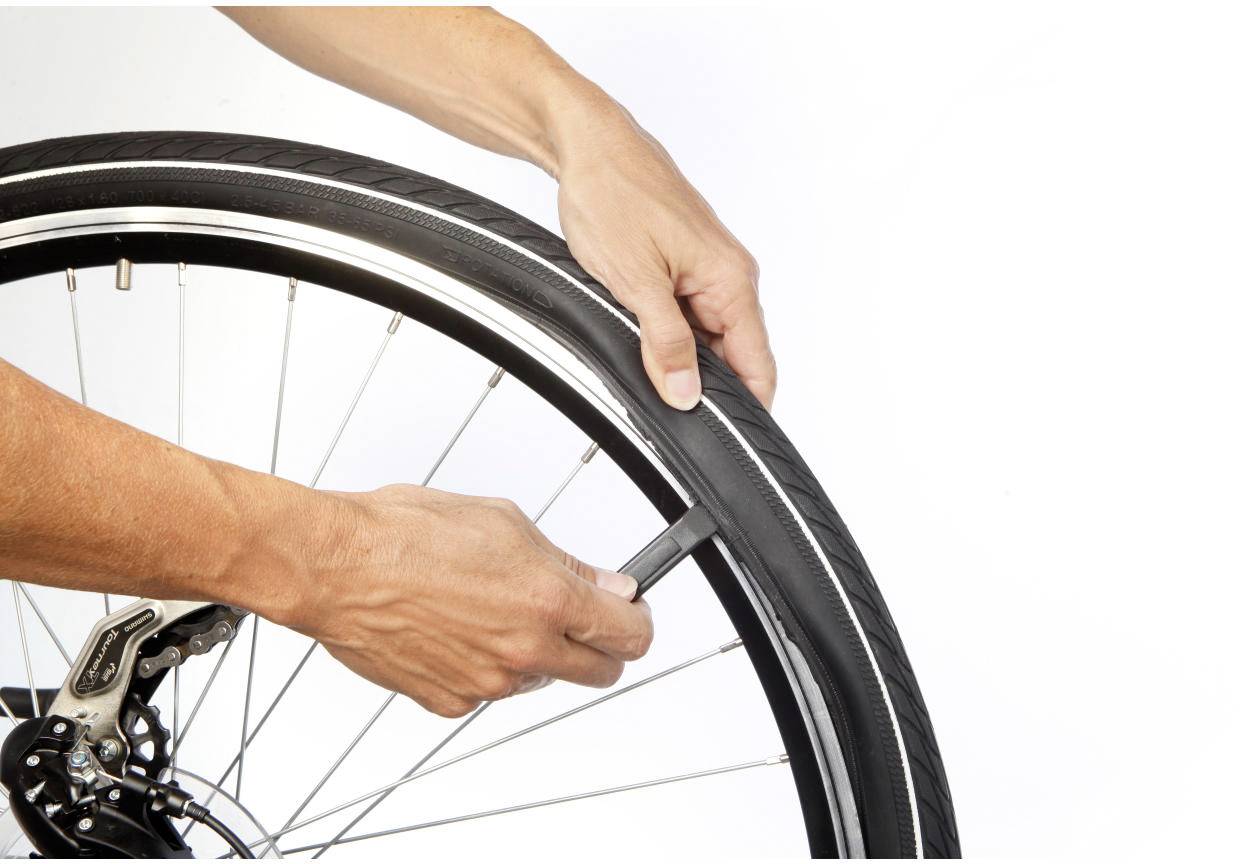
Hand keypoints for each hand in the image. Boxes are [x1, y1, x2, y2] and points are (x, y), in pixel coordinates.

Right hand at [280, 484, 652, 717]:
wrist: (335, 567)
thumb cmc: (405, 534)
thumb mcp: (503, 523)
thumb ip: (566, 563)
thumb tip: (607, 585)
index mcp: (546, 601)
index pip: (630, 634)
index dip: (637, 620)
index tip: (630, 610)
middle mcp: (523, 652)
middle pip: (599, 672)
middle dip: (599, 645)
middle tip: (580, 615)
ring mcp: (486, 685)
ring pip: (540, 679)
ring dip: (535, 651)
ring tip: (491, 606)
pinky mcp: (450, 703)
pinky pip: (489, 690)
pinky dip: (485, 664)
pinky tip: (458, 626)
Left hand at [554, 101, 776, 410]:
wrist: (588, 146)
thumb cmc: (613, 194)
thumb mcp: (635, 283)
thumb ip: (665, 344)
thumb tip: (686, 392)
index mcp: (731, 281)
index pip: (758, 366)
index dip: (743, 407)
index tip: (718, 433)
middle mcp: (730, 275)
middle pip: (732, 357)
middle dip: (698, 380)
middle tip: (657, 389)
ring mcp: (708, 269)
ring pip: (705, 337)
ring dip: (676, 351)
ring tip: (637, 336)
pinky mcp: (685, 263)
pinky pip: (687, 314)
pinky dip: (664, 327)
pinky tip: (636, 319)